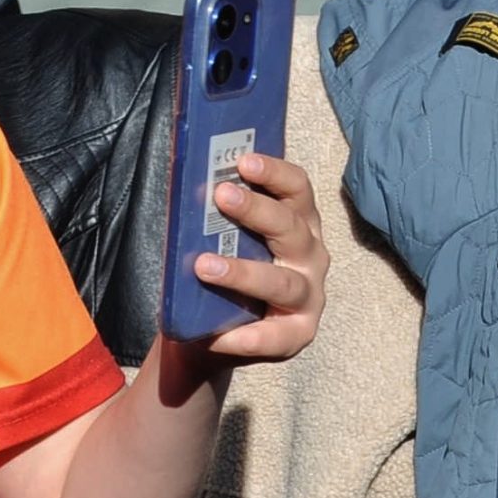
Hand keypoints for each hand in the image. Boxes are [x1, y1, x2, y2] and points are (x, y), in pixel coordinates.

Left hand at [189, 151, 329, 362]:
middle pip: (291, 228)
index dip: (275, 173)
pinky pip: (275, 336)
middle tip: (221, 196)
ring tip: (205, 266)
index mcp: (298, 224)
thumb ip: (215, 220)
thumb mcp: (222, 243)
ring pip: (283, 282)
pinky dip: (245, 336)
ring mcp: (309, 296)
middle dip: (257, 210)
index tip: (243, 161)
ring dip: (245, 273)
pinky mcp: (298, 333)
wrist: (215, 336)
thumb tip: (187, 186)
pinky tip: (217, 336)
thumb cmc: (223, 278)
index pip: (297, 190)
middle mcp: (310, 256)